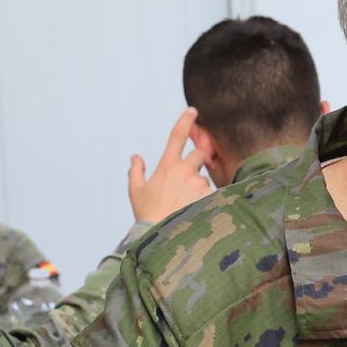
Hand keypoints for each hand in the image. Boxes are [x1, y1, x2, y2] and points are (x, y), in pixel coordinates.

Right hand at [128, 107, 212, 223]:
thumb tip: (135, 157)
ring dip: (198, 186)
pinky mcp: (209, 196)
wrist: (161, 236)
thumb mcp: (136, 191)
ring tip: (184, 204)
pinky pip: (211, 193)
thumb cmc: (147, 214)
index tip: (193, 111)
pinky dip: (204, 200)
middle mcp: (185, 171)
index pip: (177, 136)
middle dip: (197, 161)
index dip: (186, 121)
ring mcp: (199, 184)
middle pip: (200, 154)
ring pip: (204, 178)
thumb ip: (136, 171)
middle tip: (185, 180)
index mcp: (167, 166)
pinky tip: (193, 211)